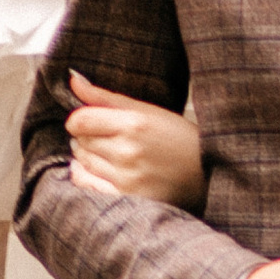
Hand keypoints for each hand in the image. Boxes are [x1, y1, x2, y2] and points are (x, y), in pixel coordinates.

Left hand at [66, 73, 205, 207]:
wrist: (206, 174)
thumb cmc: (178, 138)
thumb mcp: (147, 111)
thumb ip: (106, 97)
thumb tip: (73, 79)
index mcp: (134, 124)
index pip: (80, 120)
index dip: (79, 120)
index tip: (87, 121)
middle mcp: (128, 152)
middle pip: (80, 140)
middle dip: (86, 137)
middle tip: (103, 137)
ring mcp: (127, 179)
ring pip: (82, 162)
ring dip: (86, 156)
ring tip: (104, 152)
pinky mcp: (128, 199)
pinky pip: (86, 185)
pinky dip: (84, 176)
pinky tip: (94, 170)